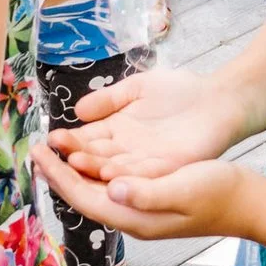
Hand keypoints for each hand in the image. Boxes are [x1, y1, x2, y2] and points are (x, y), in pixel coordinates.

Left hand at [30, 143, 246, 239]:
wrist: (246, 203)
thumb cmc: (218, 193)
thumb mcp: (183, 188)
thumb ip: (147, 192)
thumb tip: (111, 188)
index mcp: (135, 217)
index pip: (83, 196)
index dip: (58, 175)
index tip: (38, 152)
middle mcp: (131, 217)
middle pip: (82, 195)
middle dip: (58, 173)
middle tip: (36, 148)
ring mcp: (139, 211)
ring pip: (94, 191)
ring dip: (72, 171)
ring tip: (54, 150)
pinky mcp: (148, 201)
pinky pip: (108, 187)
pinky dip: (92, 170)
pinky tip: (88, 157)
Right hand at [46, 64, 243, 179]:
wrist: (218, 98)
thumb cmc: (180, 91)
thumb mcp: (137, 88)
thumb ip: (109, 99)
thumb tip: (77, 111)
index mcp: (117, 132)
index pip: (86, 142)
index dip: (67, 142)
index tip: (47, 141)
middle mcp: (127, 153)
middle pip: (93, 159)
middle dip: (71, 157)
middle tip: (48, 156)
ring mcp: (146, 164)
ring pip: (113, 170)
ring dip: (93, 169)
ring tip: (72, 164)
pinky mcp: (168, 170)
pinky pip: (142, 176)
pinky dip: (125, 176)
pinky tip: (108, 172)